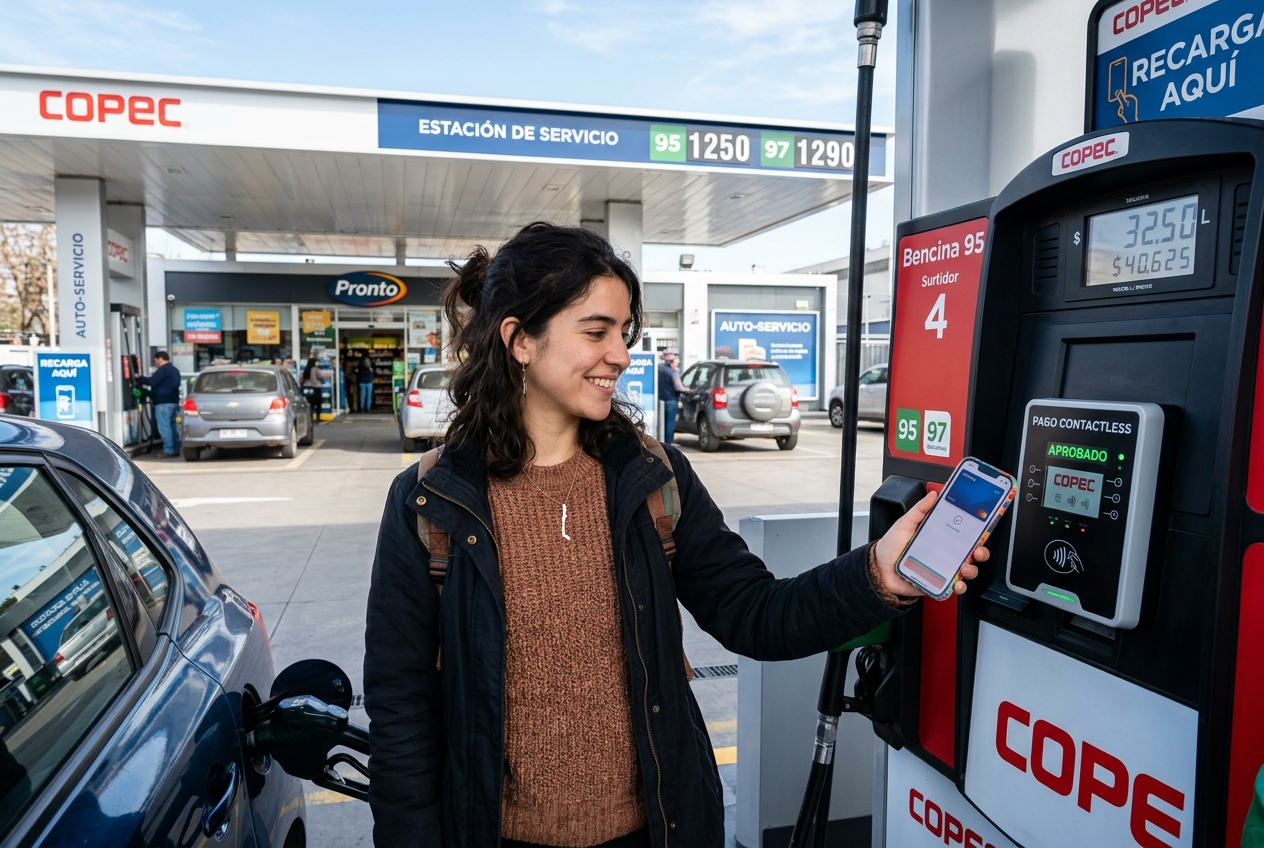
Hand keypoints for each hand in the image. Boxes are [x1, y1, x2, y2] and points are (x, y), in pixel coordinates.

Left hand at [872, 490, 989, 597]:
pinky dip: (959, 587)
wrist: (879, 569)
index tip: (981, 529)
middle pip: (971, 553)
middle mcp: (945, 554)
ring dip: (971, 570)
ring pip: (966, 571)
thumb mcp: (905, 524)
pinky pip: (953, 587)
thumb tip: (933, 494)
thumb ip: (919, 510)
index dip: (976, 532)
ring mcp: (943, 569)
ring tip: (964, 568)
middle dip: (980, 553)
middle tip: (977, 552)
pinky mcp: (938, 584)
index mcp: (940, 538)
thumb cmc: (891, 546)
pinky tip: (957, 584)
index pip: (963, 534)